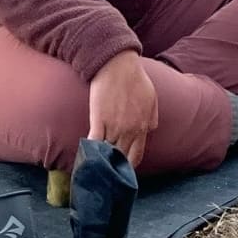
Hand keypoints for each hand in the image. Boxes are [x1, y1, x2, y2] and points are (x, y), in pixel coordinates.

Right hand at [86, 49, 158, 168]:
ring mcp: (114, 127)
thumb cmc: (135, 78)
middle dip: (114, 168)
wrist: (118, 64)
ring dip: (101, 163)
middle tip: (106, 173)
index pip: (136, 156)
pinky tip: (85, 159)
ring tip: (94, 170)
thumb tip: (151, 129)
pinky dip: (89, 153)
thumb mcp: (151, 98)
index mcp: (143, 127)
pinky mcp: (99, 121)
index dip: (128, 167)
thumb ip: (152, 117)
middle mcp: (130, 131)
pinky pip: (94, 144)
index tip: (121, 170)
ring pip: (108, 155)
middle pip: (121, 159)